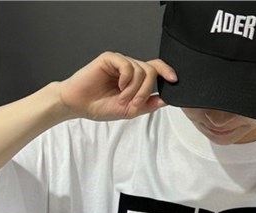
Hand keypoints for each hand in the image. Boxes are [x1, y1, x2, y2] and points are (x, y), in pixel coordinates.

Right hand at [56, 52, 177, 120]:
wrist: (80, 104)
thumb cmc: (101, 106)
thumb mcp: (131, 110)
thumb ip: (148, 105)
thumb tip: (166, 101)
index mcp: (136, 79)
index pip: (156, 69)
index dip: (167, 71)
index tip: (175, 80)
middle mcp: (130, 69)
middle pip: (151, 71)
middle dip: (147, 90)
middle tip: (135, 103)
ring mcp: (120, 62)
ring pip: (141, 70)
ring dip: (135, 90)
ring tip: (122, 99)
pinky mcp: (109, 58)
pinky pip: (127, 66)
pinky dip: (126, 80)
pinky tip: (119, 88)